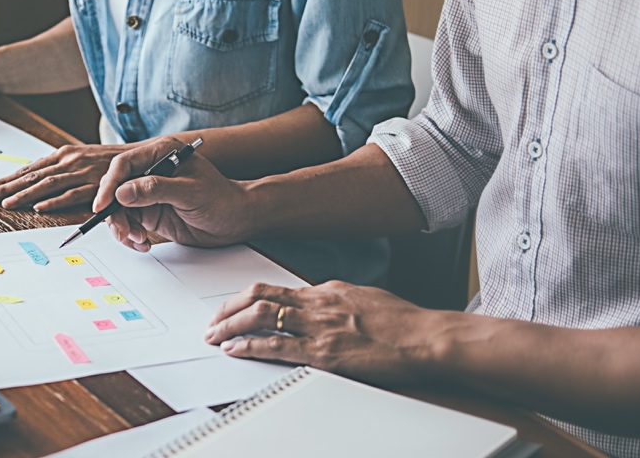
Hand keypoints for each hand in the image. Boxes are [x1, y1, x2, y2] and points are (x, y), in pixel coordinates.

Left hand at [0, 144, 129, 211]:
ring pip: (48, 184)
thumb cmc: (109, 163)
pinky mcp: (96, 185)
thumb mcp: (82, 162)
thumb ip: (62, 171)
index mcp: (64, 154)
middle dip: (8, 187)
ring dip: (25, 195)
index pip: (30, 168)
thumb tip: (37, 185)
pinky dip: (55, 201)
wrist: (142, 157)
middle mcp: (70, 160)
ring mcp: (82, 171)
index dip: (8, 179)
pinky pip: (73, 194)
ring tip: (6, 205)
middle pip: (33, 175)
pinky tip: (39, 208)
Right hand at [93, 137, 255, 250]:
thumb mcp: (190, 191)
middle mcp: (150, 172)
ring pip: (118, 209)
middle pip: (116, 189)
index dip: (109, 184)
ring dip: (122, 227)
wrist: (235, 220)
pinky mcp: (149, 213)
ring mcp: (148, 194)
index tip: (102, 205)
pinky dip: (130, 236)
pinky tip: (143, 244)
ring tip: (139, 239)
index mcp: (160, 154)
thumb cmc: (221, 199)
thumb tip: (123, 192)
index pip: (124, 165)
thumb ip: (156, 189)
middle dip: (114, 212)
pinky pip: (128, 224)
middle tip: (124, 231)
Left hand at [204, 281, 441, 384]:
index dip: (247, 298)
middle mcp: (319, 302)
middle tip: (212, 321)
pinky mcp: (324, 351)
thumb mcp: (366, 299)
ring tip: (213, 335)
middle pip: (259, 295)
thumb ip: (339, 302)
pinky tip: (235, 350)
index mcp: (328, 290)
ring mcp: (320, 326)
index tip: (232, 307)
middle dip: (229, 308)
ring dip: (230, 326)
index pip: (276, 288)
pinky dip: (250, 347)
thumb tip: (322, 306)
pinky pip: (277, 346)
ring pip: (261, 316)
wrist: (427, 337)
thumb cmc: (405, 323)